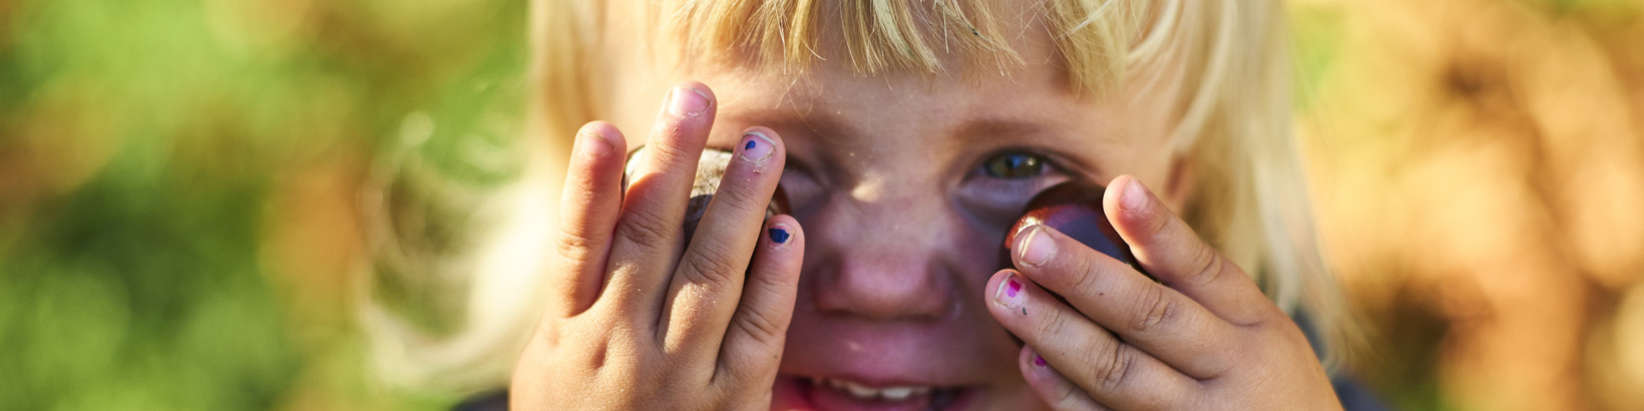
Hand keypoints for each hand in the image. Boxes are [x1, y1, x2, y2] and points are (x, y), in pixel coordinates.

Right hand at [511, 82, 804, 409]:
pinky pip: (757, 331)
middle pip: (647, 241)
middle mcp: (617, 347)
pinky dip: (773, 280)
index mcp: (567, 333)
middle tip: (694, 100)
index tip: (605, 128)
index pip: (578, 246)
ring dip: (738, 204)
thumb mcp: (553, 360)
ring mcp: (674, 374)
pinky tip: (787, 232)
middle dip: (672, 163)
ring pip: (708, 274)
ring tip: (761, 146)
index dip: (589, 185)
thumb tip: (613, 202)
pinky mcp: (728, 401)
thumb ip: (578, 291)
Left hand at [985, 175, 1338, 409]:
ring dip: (1055, 332)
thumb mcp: (1253, 331)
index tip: (1117, 188)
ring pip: (1119, 375)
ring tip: (1004, 293)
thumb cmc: (1258, 385)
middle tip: (1027, 244)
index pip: (1204, 270)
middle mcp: (1230, 372)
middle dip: (1084, 278)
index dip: (1159, 231)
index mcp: (1254, 326)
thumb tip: (1115, 203)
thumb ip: (1193, 286)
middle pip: (1152, 319)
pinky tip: (1030, 359)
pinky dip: (1063, 392)